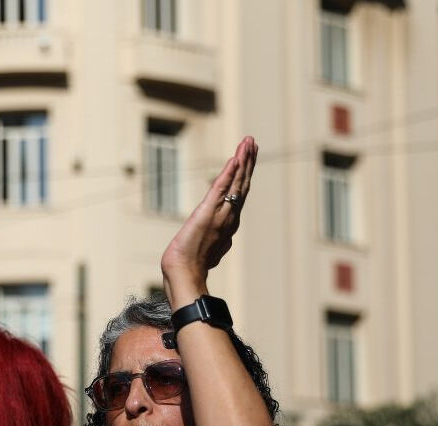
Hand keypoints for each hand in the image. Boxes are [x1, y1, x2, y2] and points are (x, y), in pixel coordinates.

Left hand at [161, 137, 257, 297]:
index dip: (245, 174)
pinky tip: (235, 158)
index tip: (247, 158)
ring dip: (243, 160)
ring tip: (248, 142)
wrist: (184, 273)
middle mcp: (229, 216)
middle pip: (242, 184)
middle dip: (248, 161)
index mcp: (228, 223)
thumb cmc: (191, 265)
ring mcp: (221, 214)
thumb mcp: (209, 250)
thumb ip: (219, 243)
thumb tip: (225, 243)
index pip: (240, 193)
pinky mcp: (208, 212)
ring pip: (237, 183)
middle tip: (252, 141)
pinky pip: (221, 189)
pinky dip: (229, 173)